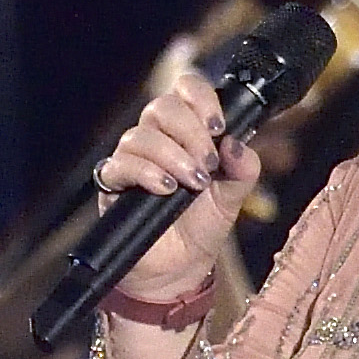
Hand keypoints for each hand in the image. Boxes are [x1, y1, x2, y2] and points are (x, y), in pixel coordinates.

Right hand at [90, 60, 260, 316]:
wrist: (179, 270)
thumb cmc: (201, 227)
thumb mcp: (233, 197)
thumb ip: (243, 169)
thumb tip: (237, 144)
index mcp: (186, 131)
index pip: (186, 88)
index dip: (201, 97)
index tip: (218, 126)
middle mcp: (157, 138)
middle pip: (162, 106)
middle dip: (191, 132)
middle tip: (207, 164)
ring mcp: (133, 159)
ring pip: (141, 134)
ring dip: (173, 155)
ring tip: (192, 182)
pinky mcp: (114, 184)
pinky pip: (120, 164)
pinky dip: (146, 172)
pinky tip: (166, 188)